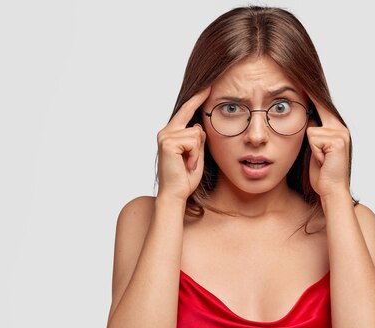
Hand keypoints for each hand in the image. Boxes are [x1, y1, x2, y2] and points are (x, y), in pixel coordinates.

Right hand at [156, 86, 210, 200]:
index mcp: (171, 134)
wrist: (175, 194)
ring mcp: (165, 136)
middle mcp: (165, 132)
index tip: (209, 85)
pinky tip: (186, 165)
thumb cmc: (185, 178)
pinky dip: (194, 156)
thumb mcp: (196, 155)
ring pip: (196, 133)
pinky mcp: (168, 142)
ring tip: (188, 165)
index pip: (186, 111)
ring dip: (197, 152)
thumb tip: (199, 127)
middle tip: (190, 159)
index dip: (197, 98)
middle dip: (198, 138)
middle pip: (193, 122)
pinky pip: (193, 141)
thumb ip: (198, 140)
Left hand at [306, 92, 350, 197]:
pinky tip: (322, 161)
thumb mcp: (316, 149)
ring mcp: (340, 133)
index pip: (322, 105)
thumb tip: (306, 119)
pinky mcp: (336, 141)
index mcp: (336, 128)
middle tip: (312, 133)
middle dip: (310, 123)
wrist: (332, 190)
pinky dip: (314, 151)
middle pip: (316, 113)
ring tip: (320, 159)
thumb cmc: (322, 173)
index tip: (302, 78)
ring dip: (311, 147)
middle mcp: (340, 128)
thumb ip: (314, 132)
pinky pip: (313, 138)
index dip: (312, 93)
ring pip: (310, 129)